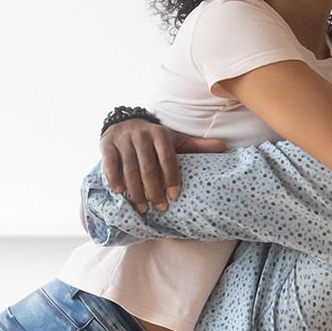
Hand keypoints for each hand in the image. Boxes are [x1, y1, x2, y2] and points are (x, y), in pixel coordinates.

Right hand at [101, 119, 226, 212]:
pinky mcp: (107, 145)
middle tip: (160, 207)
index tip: (174, 195)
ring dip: (136, 190)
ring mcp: (123, 140)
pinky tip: (120, 192)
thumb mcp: (175, 139)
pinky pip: (110, 163)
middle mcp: (141, 135)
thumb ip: (197, 146)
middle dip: (154, 190)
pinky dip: (114, 178)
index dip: (171, 177)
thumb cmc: (154, 138)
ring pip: (129, 168)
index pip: (167, 157)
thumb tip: (224, 147)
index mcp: (160, 134)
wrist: (124, 123)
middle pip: (147, 166)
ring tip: (142, 207)